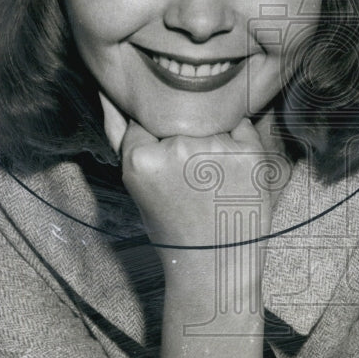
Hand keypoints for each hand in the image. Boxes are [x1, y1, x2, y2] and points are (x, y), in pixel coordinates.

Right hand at [120, 118, 274, 250]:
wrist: (215, 265)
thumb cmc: (173, 227)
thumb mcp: (136, 184)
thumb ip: (120, 135)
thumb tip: (109, 93)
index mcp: (141, 158)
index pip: (146, 118)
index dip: (158, 139)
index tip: (168, 165)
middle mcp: (177, 148)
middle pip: (179, 115)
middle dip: (185, 135)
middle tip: (192, 178)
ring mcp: (216, 148)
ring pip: (210, 116)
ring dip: (212, 136)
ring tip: (212, 179)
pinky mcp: (249, 152)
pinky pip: (241, 125)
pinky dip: (238, 141)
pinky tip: (232, 173)